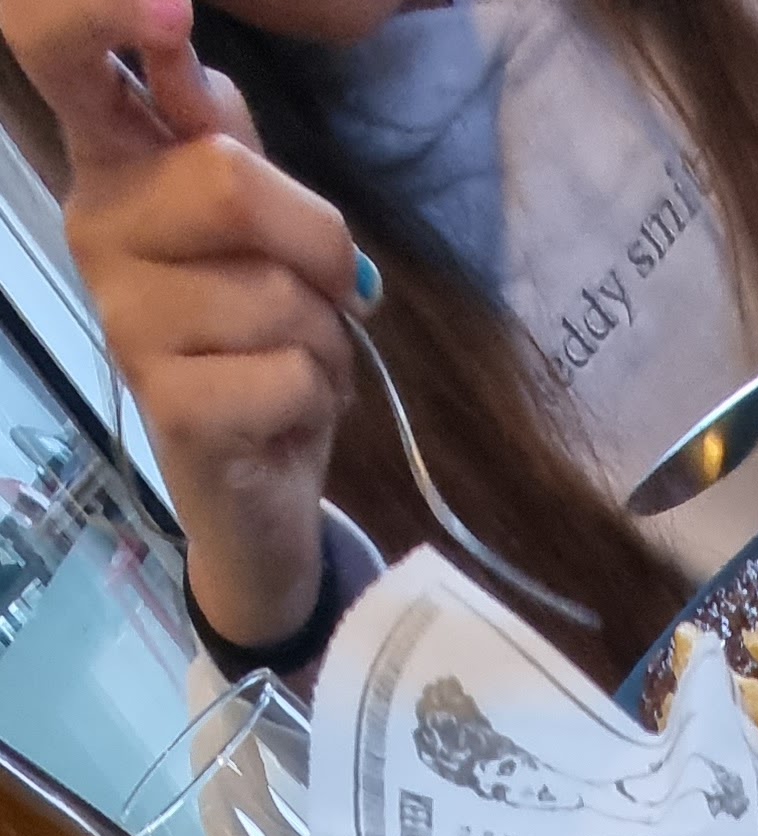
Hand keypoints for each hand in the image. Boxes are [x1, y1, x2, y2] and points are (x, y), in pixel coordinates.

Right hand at [2, 0, 359, 645]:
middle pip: (228, 181)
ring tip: (295, 362)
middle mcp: (95, 227)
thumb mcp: (254, 215)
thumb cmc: (259, 335)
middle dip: (316, 245)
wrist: (260, 487)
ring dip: (325, 335)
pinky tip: (286, 411)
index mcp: (112, 159)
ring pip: (277, 290)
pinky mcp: (168, 403)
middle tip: (321, 294)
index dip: (100, 9)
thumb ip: (220, 127)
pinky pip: (290, 370)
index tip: (168, 12)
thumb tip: (179, 52)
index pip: (54, 47)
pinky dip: (319, 395)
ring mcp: (124, 319)